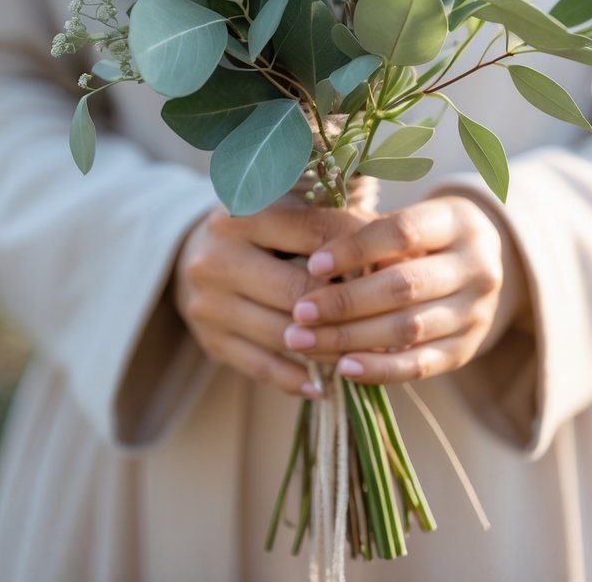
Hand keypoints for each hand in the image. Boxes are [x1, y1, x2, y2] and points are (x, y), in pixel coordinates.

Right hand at [173, 197, 372, 396]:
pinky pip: (262, 367)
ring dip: (329, 349)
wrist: (195, 252)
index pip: (314, 231)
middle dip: (346, 306)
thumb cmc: (262, 227)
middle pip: (298, 290)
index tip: (392, 266)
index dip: (357, 250)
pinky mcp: (209, 340)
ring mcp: (208, 303)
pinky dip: (297, 378)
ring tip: (367, 353)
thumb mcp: (288, 208)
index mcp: (242, 214)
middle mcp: (217, 257)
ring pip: (283, 335)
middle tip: (387, 318)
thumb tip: (395, 252)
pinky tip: (326, 384)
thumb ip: (333, 221)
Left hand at [282, 196, 524, 384]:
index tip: (312, 264)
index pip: (402, 233)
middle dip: (345, 302)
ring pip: (408, 329)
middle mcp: (477, 268)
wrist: (478, 263)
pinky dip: (379, 369)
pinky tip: (342, 368)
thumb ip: (373, 235)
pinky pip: (420, 365)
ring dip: (350, 338)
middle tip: (299, 312)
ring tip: (304, 341)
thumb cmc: (425, 236)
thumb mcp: (410, 218)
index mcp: (459, 223)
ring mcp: (476, 312)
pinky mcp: (467, 349)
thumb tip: (316, 265)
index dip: (355, 249)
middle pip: (404, 287)